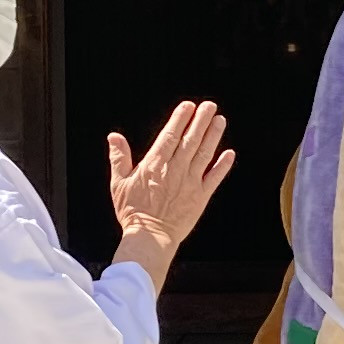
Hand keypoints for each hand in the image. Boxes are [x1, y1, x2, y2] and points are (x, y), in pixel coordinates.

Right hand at [108, 99, 234, 289]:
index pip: (170, 135)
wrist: (149, 237)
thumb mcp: (119, 183)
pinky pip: (214, 178)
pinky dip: (223, 165)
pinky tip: (230, 153)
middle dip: (200, 120)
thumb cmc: (132, 211)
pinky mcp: (200, 197)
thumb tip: (114, 136)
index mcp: (155, 164)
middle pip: (191, 140)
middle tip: (210, 105)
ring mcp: (190, 183)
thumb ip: (119, 158)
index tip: (188, 106)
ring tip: (220, 120)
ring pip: (204, 154)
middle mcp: (175, 170)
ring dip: (213, 136)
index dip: (180, 119)